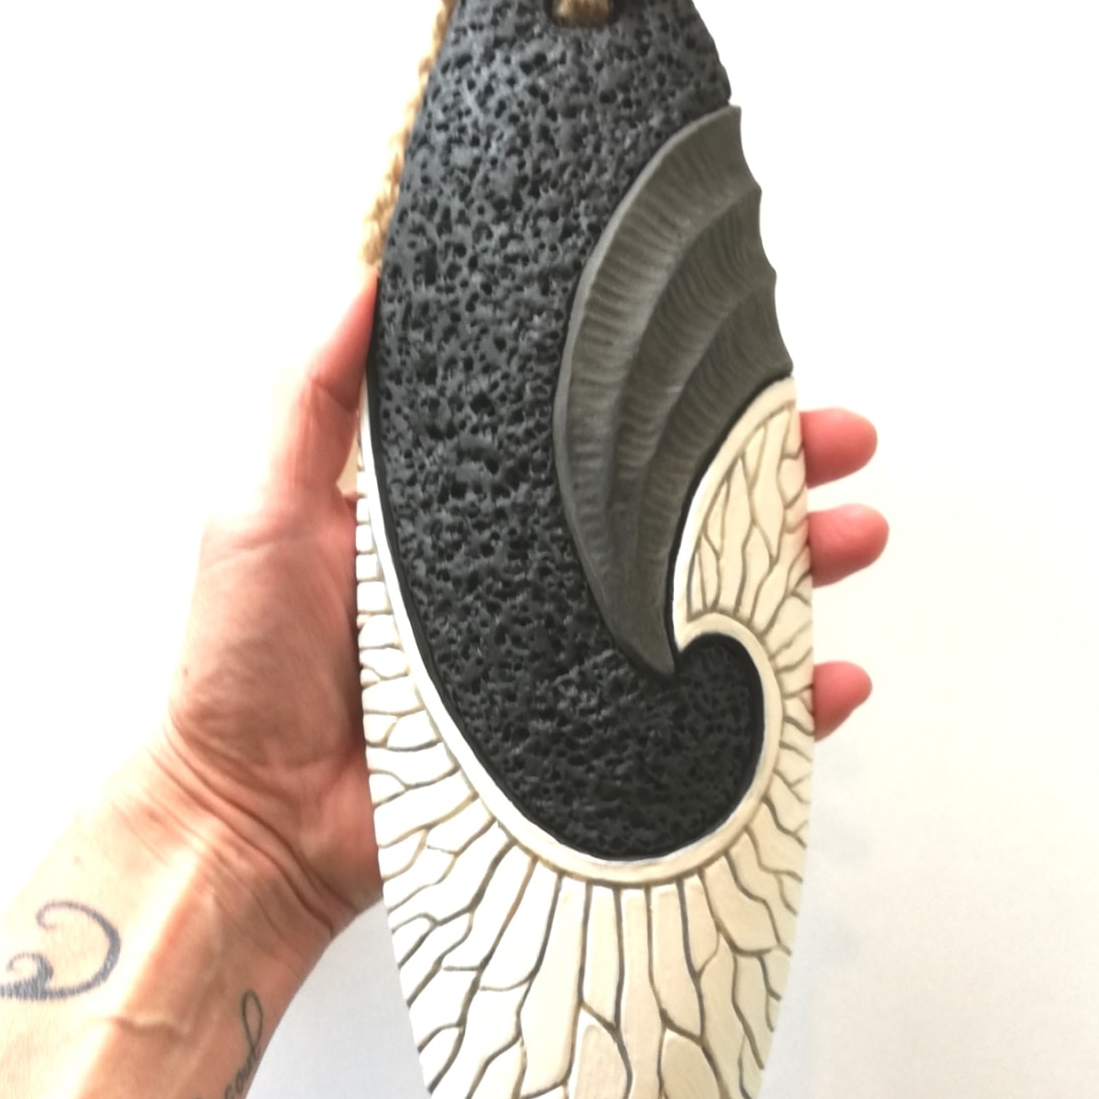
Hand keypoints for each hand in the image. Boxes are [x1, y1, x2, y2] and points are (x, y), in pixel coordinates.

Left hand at [144, 277, 886, 969]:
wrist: (252, 824)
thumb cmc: (243, 670)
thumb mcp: (261, 503)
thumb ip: (307, 394)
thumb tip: (361, 274)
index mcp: (475, 508)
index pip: (597, 432)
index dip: (672, 391)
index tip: (736, 349)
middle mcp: (538, 579)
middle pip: (680, 510)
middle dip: (774, 470)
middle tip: (840, 441)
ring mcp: (574, 667)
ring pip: (714, 606)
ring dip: (800, 569)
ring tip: (855, 537)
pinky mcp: (593, 754)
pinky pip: (710, 731)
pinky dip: (784, 714)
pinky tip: (831, 686)